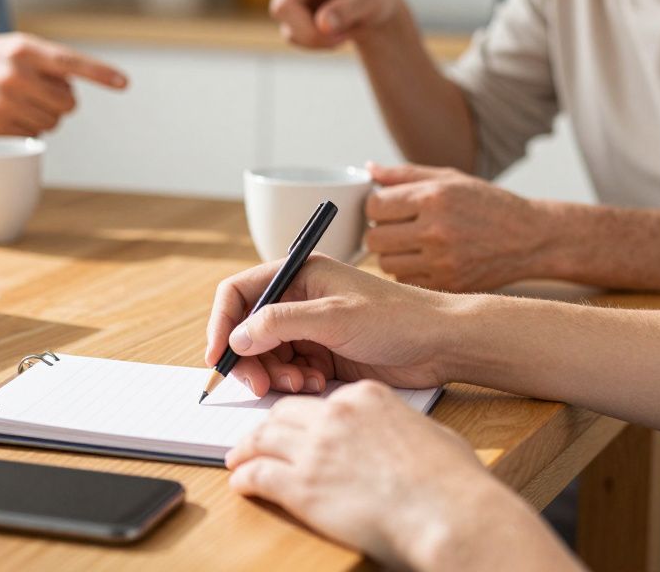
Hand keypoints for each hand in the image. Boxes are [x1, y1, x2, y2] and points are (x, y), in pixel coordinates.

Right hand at [0, 33, 127, 135]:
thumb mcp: (14, 47)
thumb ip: (46, 62)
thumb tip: (77, 88)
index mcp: (24, 49)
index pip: (70, 62)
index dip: (100, 73)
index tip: (124, 83)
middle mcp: (15, 74)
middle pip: (68, 103)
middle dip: (62, 102)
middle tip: (43, 94)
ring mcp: (5, 102)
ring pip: (53, 123)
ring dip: (46, 117)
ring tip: (22, 102)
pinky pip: (33, 135)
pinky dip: (28, 129)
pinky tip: (9, 115)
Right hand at [204, 254, 455, 395]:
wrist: (441, 343)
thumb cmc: (397, 318)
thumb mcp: (335, 317)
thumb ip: (281, 323)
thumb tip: (238, 337)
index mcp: (299, 273)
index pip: (239, 292)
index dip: (221, 323)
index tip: (218, 357)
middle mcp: (299, 298)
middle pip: (248, 328)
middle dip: (250, 359)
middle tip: (261, 386)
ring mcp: (310, 326)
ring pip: (267, 354)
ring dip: (275, 374)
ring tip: (303, 384)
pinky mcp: (323, 352)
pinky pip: (289, 370)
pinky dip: (295, 382)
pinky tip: (320, 384)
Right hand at [218, 0, 405, 49]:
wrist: (373, 13)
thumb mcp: (369, 3)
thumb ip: (347, 11)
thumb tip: (322, 25)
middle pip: (283, 9)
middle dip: (309, 32)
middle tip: (339, 39)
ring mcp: (291, 0)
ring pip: (288, 29)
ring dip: (316, 40)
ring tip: (342, 32)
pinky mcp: (292, 19)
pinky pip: (294, 39)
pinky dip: (315, 45)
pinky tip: (333, 36)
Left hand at [227, 381, 573, 569]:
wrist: (450, 513)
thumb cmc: (452, 480)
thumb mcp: (426, 433)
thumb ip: (398, 428)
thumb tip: (396, 440)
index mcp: (365, 398)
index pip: (318, 402)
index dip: (300, 415)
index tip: (293, 426)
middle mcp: (335, 415)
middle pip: (283, 413)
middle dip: (265, 426)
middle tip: (254, 439)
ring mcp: (316, 449)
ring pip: (262, 439)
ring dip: (245, 449)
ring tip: (237, 458)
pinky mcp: (303, 487)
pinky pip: (260, 476)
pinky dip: (246, 478)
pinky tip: (241, 484)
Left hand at [366, 163, 555, 291]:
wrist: (530, 238)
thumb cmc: (487, 203)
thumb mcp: (450, 179)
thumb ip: (405, 175)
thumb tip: (369, 170)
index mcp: (434, 198)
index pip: (374, 207)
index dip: (377, 207)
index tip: (388, 208)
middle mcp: (436, 230)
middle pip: (374, 239)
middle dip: (380, 232)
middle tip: (398, 228)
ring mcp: (441, 261)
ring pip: (385, 264)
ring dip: (393, 254)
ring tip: (413, 244)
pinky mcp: (447, 284)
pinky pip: (405, 281)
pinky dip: (409, 271)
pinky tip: (426, 259)